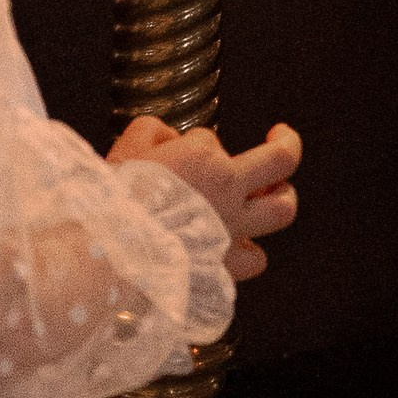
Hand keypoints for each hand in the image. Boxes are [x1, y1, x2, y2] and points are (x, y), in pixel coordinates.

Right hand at [111, 113, 302, 279]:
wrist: (111, 256)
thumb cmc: (114, 204)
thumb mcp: (127, 148)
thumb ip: (152, 131)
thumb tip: (168, 137)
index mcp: (203, 158)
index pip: (209, 139)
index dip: (190, 143)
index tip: (172, 155)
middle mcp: (228, 190)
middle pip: (281, 161)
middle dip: (286, 145)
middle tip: (281, 139)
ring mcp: (233, 229)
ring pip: (282, 210)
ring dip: (281, 198)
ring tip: (275, 193)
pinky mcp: (227, 265)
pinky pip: (255, 258)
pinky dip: (250, 250)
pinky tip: (240, 245)